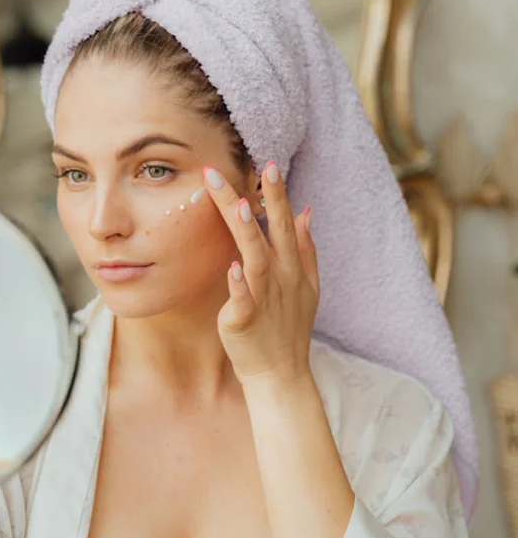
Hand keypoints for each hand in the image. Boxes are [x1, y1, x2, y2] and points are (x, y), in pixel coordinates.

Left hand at [204, 162, 318, 384]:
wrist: (280, 373)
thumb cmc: (287, 327)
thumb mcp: (306, 285)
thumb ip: (304, 248)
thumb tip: (305, 211)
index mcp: (291, 266)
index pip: (284, 222)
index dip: (278, 194)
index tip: (269, 164)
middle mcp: (280, 277)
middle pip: (271, 231)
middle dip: (264, 198)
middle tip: (254, 167)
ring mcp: (264, 298)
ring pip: (256, 259)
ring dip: (248, 232)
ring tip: (238, 205)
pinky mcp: (245, 321)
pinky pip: (242, 300)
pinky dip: (238, 285)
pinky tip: (231, 267)